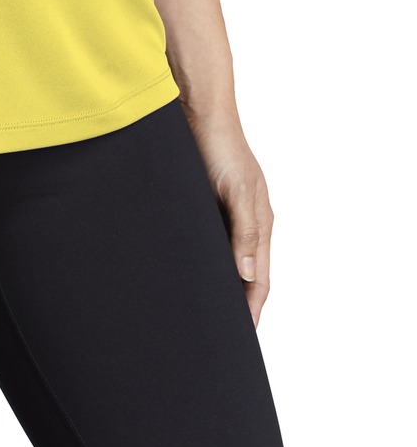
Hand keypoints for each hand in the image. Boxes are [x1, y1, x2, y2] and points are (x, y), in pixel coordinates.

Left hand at [182, 104, 274, 326]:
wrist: (196, 110)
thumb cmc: (221, 146)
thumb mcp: (237, 189)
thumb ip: (245, 231)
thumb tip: (247, 273)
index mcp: (261, 222)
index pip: (260, 279)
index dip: (252, 308)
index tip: (242, 337)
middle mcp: (245, 221)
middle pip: (244, 274)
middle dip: (236, 304)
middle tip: (220, 334)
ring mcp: (225, 213)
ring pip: (224, 259)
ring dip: (217, 283)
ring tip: (202, 311)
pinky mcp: (203, 203)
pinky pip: (206, 241)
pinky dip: (201, 261)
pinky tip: (185, 272)